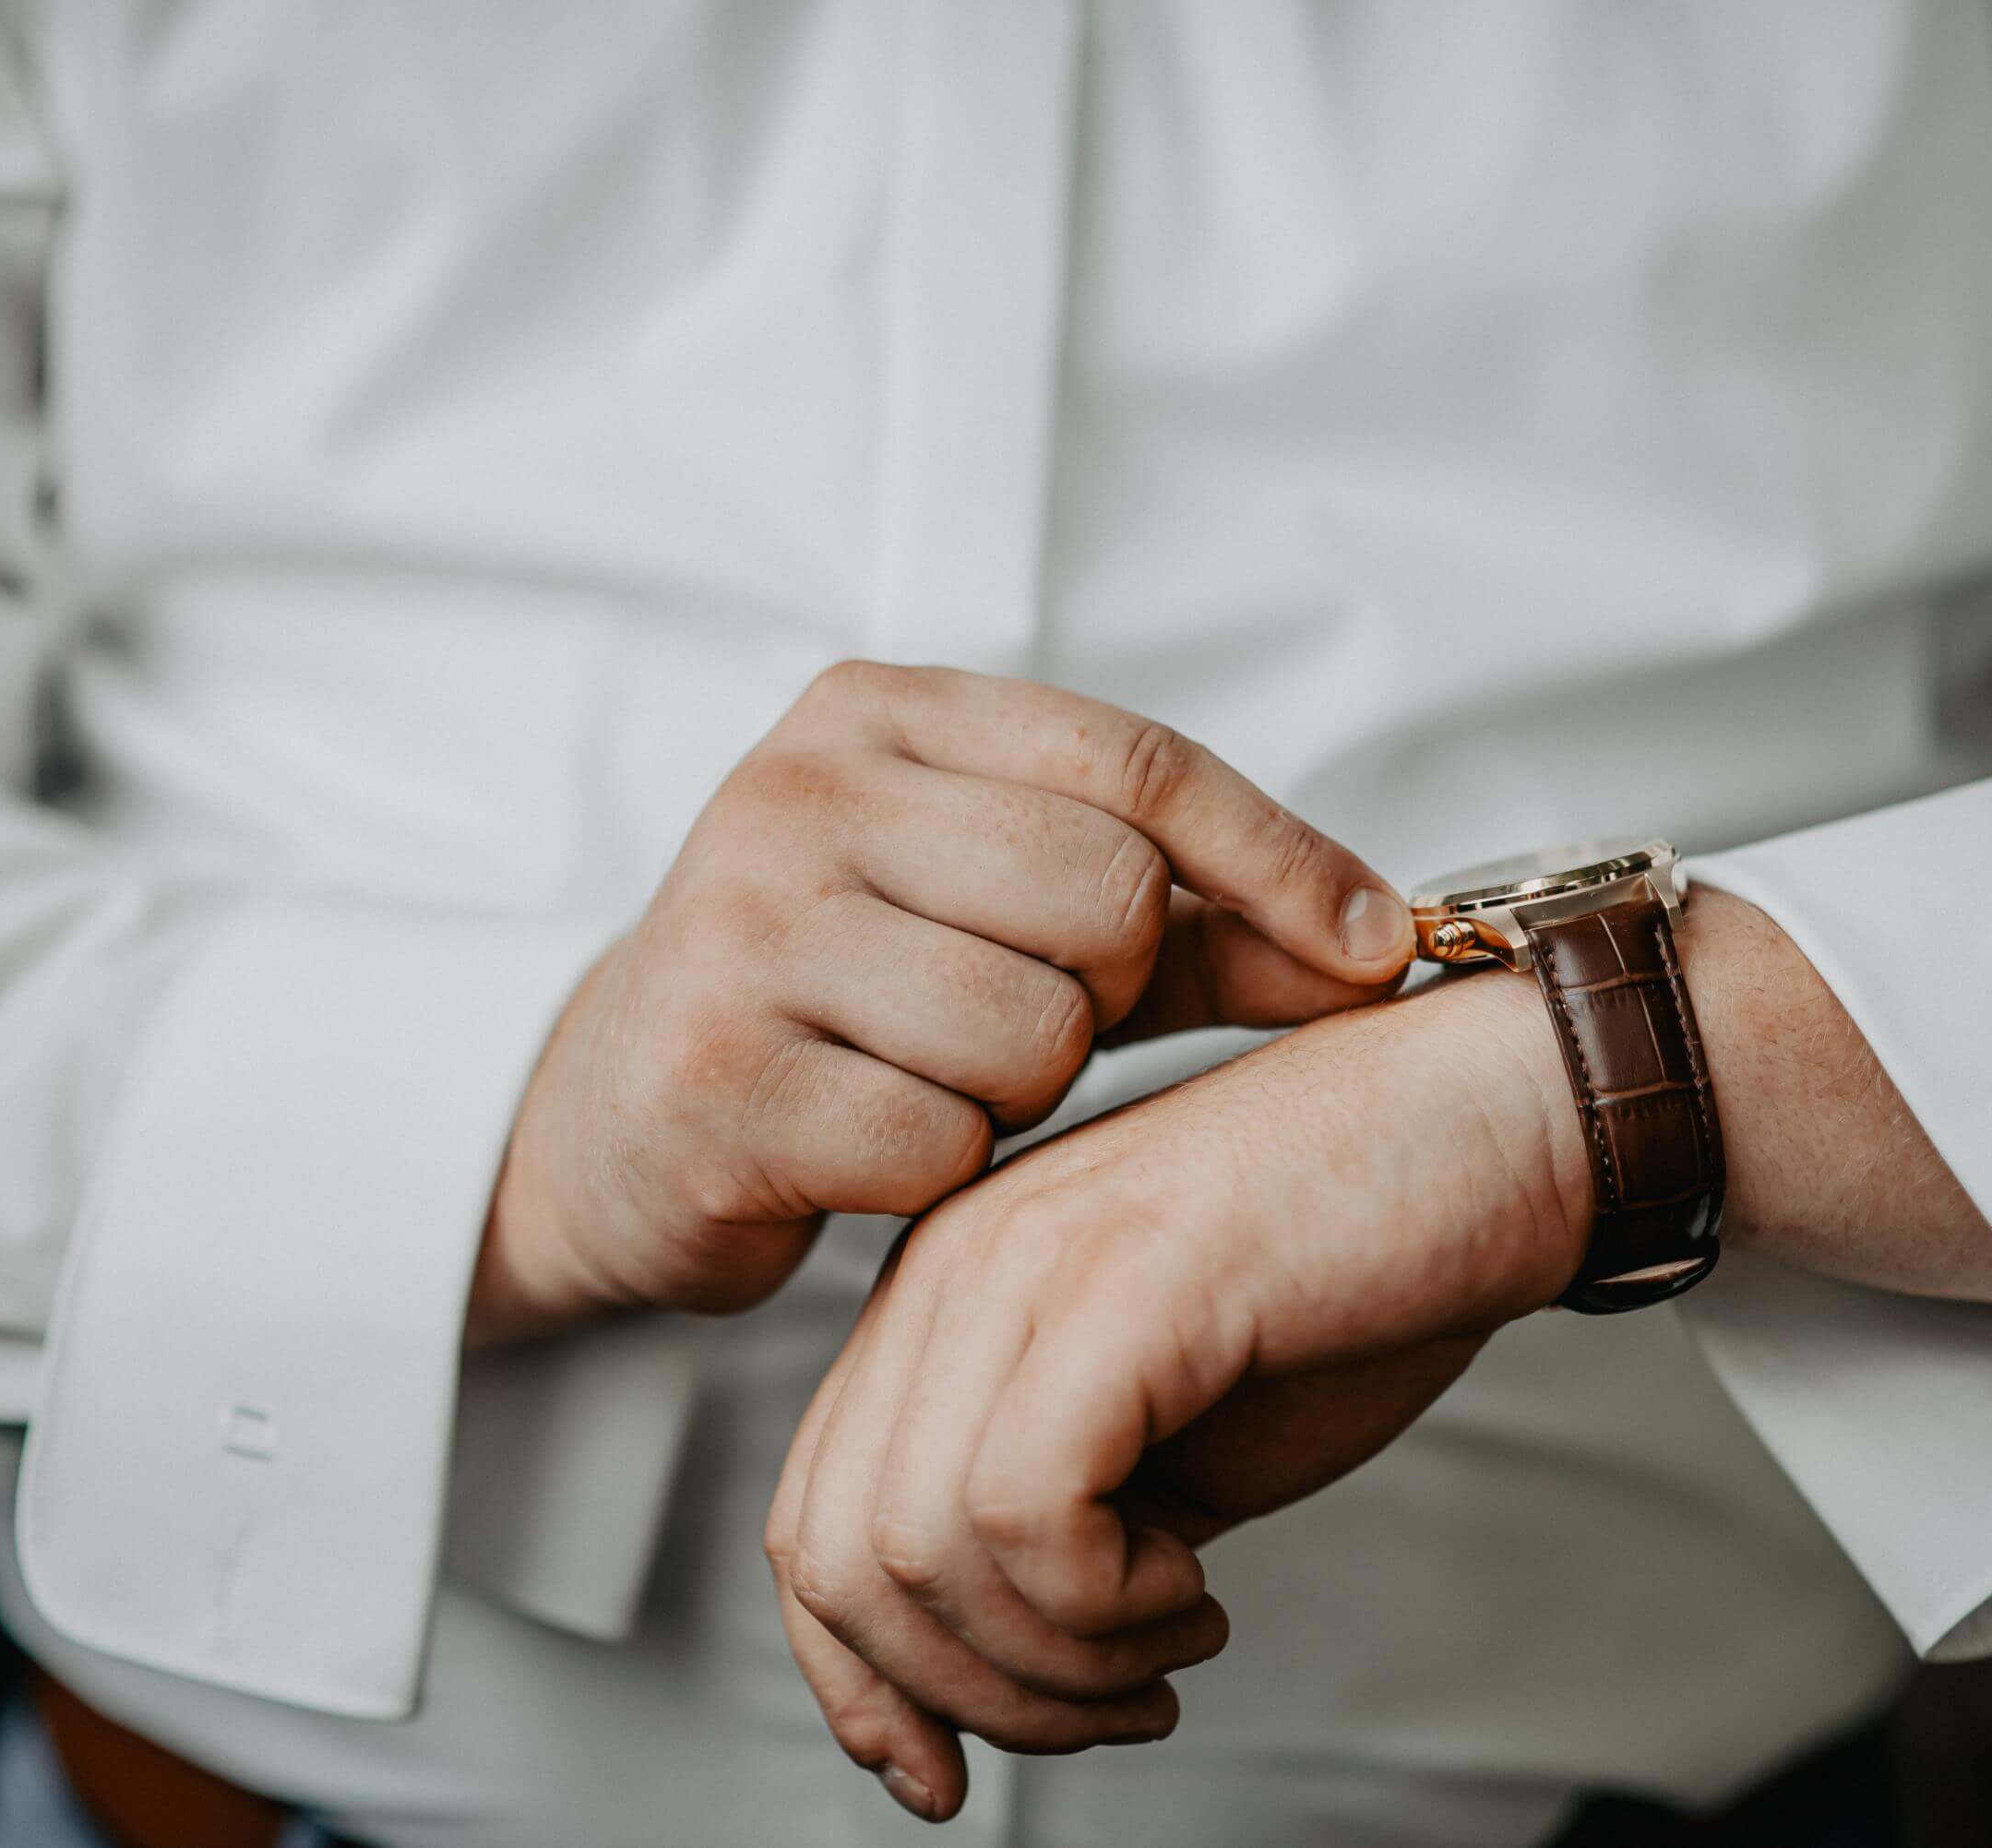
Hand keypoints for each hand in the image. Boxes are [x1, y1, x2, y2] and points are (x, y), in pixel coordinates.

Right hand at [468, 661, 1415, 1340]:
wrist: (614, 1116)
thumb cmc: (848, 1002)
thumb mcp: (1001, 916)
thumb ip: (1187, 921)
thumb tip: (1377, 947)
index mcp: (872, 714)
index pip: (1132, 761)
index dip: (1275, 858)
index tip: (1370, 949)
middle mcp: (793, 794)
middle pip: (1100, 897)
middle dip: (1108, 992)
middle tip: (1035, 1021)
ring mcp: (740, 931)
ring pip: (1030, 1032)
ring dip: (1024, 1093)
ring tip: (941, 1079)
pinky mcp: (714, 1078)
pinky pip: (939, 1143)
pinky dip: (944, 1168)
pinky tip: (876, 1145)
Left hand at [762, 969, 1589, 1820]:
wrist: (1501, 1127)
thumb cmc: (1356, 1274)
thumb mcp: (1161, 1433)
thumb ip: (1049, 1527)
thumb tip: (975, 1679)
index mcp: (947, 1296)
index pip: (811, 1523)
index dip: (859, 1682)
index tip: (941, 1777)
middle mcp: (954, 1268)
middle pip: (837, 1558)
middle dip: (971, 1695)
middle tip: (1118, 1701)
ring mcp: (1024, 1260)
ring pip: (919, 1556)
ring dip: (1058, 1662)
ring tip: (1178, 1633)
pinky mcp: (1119, 1283)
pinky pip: (1021, 1515)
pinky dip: (1103, 1606)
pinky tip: (1196, 1581)